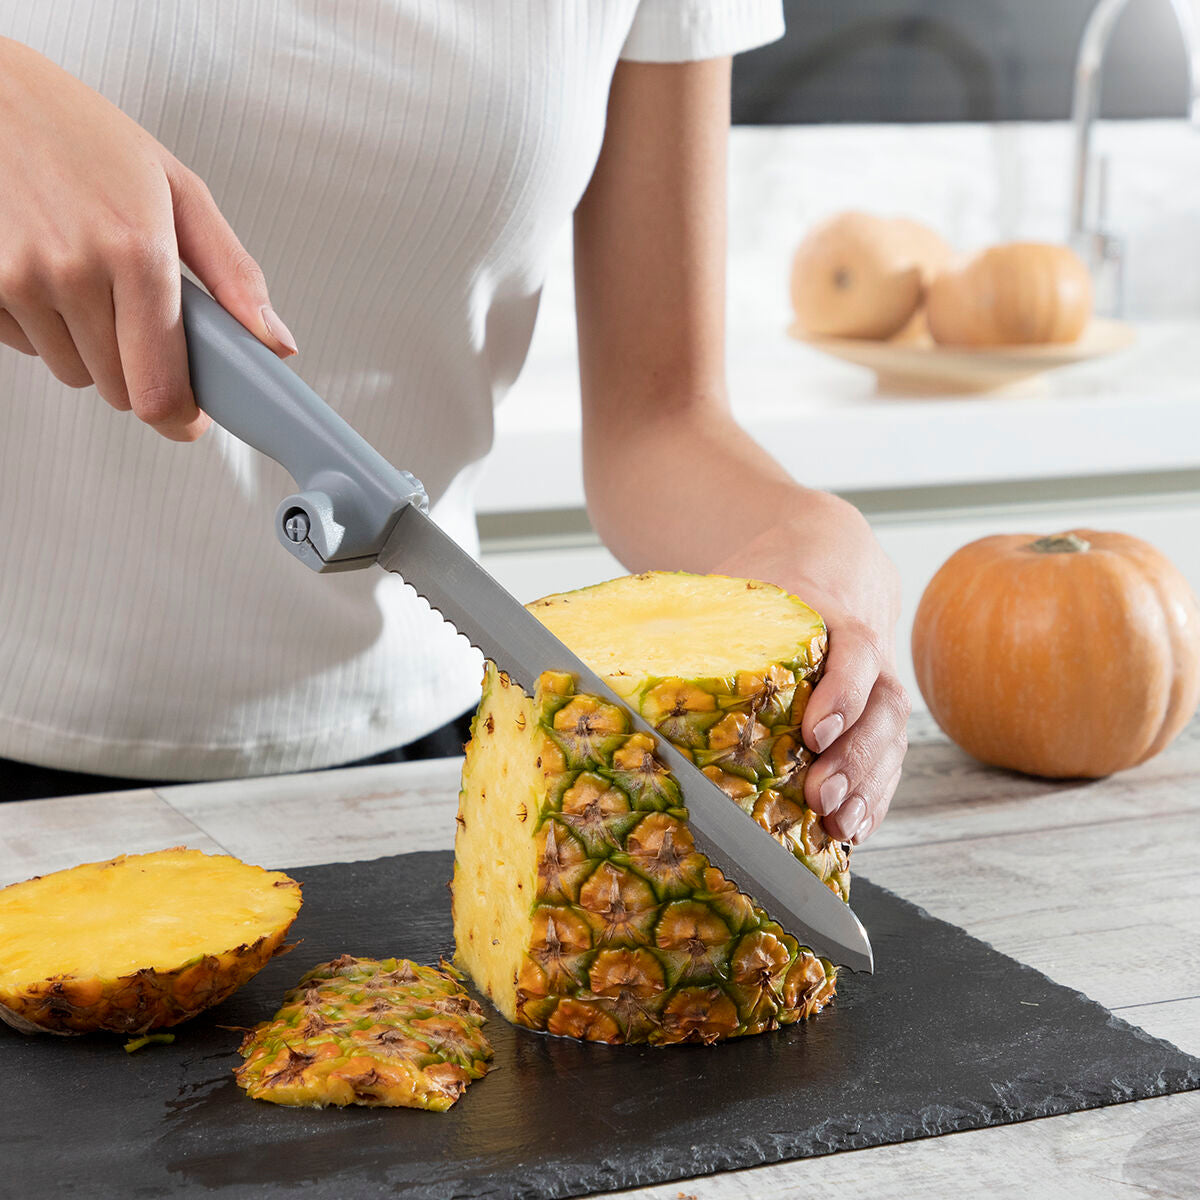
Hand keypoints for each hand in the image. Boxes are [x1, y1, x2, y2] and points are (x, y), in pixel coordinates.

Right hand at [0, 37, 295, 440]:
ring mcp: (16, 279)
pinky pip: (24, 348)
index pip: (159, 390)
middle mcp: (73, 270)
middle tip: (139, 317)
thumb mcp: (176, 188)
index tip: (189, 415)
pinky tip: (42, 271)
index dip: (180, 416)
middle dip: (139, 369)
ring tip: (86, 279)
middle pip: (120, 391)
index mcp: (137, 251)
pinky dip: (41, 327)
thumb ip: (233, 273)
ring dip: (89, 347)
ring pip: (73, 373)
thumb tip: (276, 342)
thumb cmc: (81, 132)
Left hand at [715, 492, 909, 845]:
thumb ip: (702, 614)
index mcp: (838, 618)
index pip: (855, 655)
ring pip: (891, 741)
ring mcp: (880, 690)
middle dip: (855, 760)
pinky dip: (875, 799)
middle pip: (882, 711)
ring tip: (840, 827)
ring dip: (868, 788)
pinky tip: (853, 831)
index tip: (815, 733)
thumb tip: (617, 648)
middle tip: (822, 798)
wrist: (827, 566)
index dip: (842, 694)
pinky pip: (888, 762)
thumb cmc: (775, 583)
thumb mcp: (745, 585)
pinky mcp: (877, 719)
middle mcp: (872, 658)